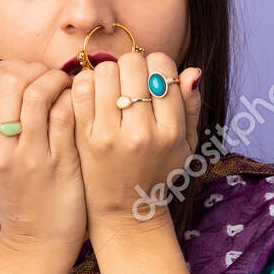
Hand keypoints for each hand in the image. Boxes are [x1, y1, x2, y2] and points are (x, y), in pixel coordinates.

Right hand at [0, 59, 87, 249]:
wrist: (37, 239)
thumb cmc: (19, 192)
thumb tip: (10, 73)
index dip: (12, 69)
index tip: (28, 75)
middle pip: (11, 82)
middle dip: (34, 69)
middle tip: (49, 77)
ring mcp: (29, 156)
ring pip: (37, 93)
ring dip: (55, 79)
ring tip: (64, 85)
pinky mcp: (60, 164)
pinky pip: (65, 114)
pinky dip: (72, 99)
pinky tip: (77, 103)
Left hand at [70, 50, 202, 233]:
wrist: (125, 210)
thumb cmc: (159, 171)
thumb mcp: (187, 145)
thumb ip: (192, 106)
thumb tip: (191, 71)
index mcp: (170, 131)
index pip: (162, 67)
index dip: (156, 65)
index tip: (151, 79)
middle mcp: (141, 132)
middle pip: (132, 64)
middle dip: (132, 66)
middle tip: (130, 82)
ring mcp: (109, 135)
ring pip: (105, 71)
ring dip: (109, 73)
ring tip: (112, 90)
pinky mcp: (84, 138)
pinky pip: (81, 88)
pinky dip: (86, 83)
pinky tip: (94, 95)